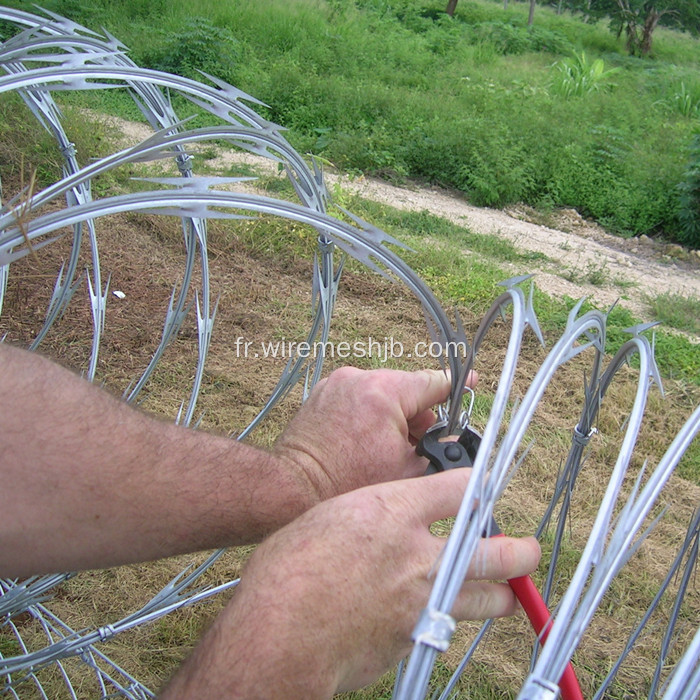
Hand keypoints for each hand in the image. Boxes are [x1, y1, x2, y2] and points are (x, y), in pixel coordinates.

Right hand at [161, 468, 539, 698]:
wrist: (279, 632)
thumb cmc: (289, 567)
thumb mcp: (330, 514)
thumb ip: (372, 512)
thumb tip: (391, 515)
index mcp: (393, 510)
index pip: (460, 489)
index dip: (478, 485)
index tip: (484, 487)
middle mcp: (418, 553)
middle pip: (495, 549)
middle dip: (519, 550)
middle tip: (526, 550)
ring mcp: (422, 600)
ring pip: (487, 598)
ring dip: (499, 592)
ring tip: (504, 591)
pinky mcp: (415, 637)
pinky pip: (448, 625)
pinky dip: (451, 617)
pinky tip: (440, 614)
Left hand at [273, 366, 475, 500]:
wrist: (293, 488)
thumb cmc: (345, 483)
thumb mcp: (406, 472)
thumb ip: (438, 452)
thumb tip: (454, 443)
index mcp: (383, 391)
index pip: (432, 381)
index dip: (456, 385)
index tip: (472, 381)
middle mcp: (358, 378)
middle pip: (406, 389)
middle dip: (417, 416)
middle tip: (419, 446)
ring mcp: (336, 383)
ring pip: (380, 393)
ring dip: (392, 416)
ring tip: (386, 450)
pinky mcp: (321, 394)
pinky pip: (357, 398)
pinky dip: (367, 415)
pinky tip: (364, 444)